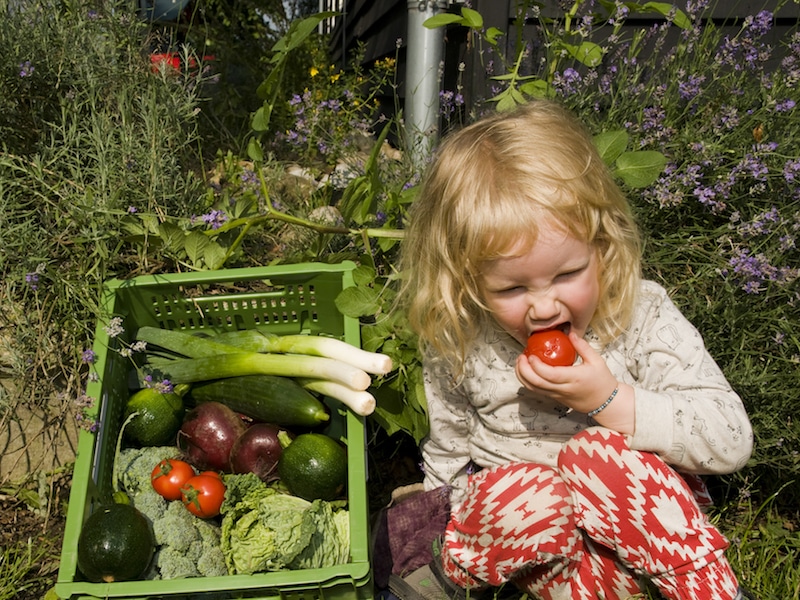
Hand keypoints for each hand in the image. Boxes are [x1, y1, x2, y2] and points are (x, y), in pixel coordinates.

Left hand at [515, 332, 634, 433]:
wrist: (606, 403)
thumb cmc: (602, 381)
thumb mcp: (597, 361)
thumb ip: (583, 346)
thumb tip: (570, 333)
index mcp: (573, 379)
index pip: (549, 375)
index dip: (536, 366)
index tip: (531, 355)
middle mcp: (563, 389)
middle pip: (536, 383)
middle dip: (523, 370)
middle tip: (521, 357)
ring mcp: (557, 395)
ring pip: (534, 389)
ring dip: (522, 376)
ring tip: (520, 362)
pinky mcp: (554, 398)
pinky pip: (537, 391)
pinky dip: (528, 381)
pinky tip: (527, 371)